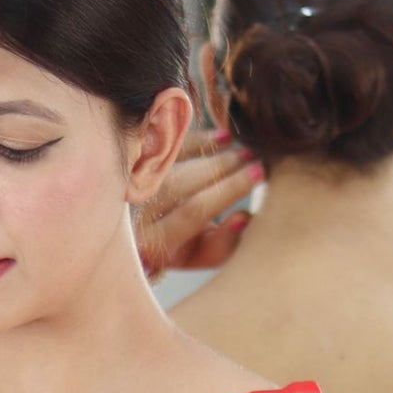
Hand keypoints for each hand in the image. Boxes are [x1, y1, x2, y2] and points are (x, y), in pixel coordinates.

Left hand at [135, 128, 261, 278]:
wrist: (152, 238)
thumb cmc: (188, 249)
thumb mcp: (207, 255)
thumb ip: (225, 242)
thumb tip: (242, 217)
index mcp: (156, 242)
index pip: (193, 211)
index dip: (228, 190)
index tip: (258, 174)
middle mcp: (138, 213)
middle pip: (180, 183)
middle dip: (221, 167)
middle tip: (255, 157)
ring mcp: (133, 187)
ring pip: (172, 161)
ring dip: (211, 152)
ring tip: (244, 150)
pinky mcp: (135, 166)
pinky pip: (166, 146)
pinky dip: (197, 139)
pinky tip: (225, 137)